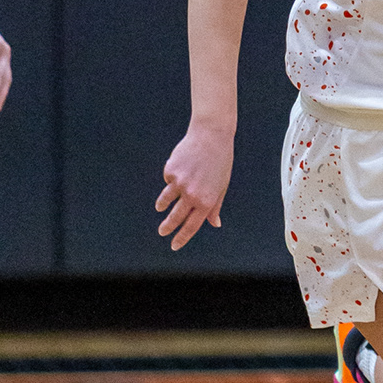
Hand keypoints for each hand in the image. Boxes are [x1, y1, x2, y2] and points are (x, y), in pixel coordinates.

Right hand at [156, 120, 232, 249]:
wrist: (211, 136)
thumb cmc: (220, 162)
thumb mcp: (221, 186)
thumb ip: (215, 206)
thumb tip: (215, 224)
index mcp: (207, 201)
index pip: (192, 226)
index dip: (182, 237)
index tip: (174, 246)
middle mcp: (192, 194)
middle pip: (175, 218)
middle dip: (167, 227)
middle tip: (162, 232)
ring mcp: (179, 183)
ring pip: (166, 201)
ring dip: (163, 206)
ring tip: (160, 209)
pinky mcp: (171, 171)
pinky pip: (169, 180)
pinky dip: (172, 178)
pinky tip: (182, 166)